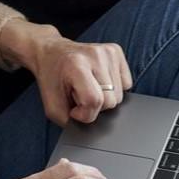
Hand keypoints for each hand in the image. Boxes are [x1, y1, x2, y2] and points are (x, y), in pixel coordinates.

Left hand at [0, 20, 133, 125]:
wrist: (51, 52)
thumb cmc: (51, 79)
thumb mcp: (51, 106)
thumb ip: (70, 121)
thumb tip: (92, 127)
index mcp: (76, 65)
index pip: (94, 101)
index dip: (85, 113)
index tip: (74, 109)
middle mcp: (95, 55)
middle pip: (111, 100)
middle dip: (95, 105)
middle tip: (80, 94)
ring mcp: (108, 51)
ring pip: (120, 95)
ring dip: (105, 97)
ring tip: (88, 85)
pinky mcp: (116, 50)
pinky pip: (127, 83)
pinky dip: (114, 88)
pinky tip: (99, 80)